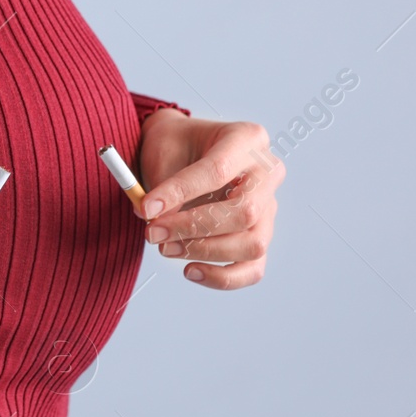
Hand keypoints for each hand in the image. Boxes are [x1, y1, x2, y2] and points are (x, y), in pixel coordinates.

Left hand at [134, 108, 284, 289]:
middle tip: (153, 232)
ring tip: (166, 248)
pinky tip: (190, 270)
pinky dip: (222, 277)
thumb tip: (158, 223)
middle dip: (193, 228)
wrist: (185, 147)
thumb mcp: (163, 150)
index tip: (146, 208)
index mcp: (246, 139)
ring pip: (253, 244)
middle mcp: (267, 172)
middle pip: (245, 212)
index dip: (179, 192)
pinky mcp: (261, 235)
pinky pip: (252, 268)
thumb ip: (164, 185)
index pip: (217, 170)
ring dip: (205, 252)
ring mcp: (269, 207)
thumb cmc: (175, 145)